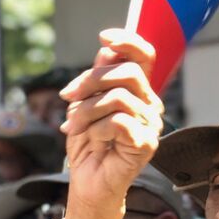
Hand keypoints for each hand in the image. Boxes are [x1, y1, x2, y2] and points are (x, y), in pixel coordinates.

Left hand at [60, 29, 162, 211]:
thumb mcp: (84, 105)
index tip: (104, 37)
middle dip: (90, 81)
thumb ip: (97, 80)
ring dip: (86, 110)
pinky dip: (96, 129)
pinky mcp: (146, 143)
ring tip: (72, 126)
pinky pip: (118, 121)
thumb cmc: (87, 145)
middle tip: (68, 97)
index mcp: (136, 92)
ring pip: (118, 97)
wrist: (87, 182)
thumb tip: (105, 52)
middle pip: (128, 72)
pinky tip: (92, 140)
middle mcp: (149, 104)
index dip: (128, 41)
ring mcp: (150, 124)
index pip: (144, 57)